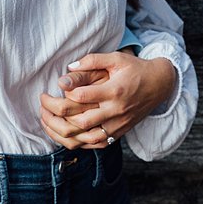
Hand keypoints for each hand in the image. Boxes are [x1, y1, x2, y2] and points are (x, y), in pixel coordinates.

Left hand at [40, 51, 176, 149]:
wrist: (160, 85)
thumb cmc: (135, 69)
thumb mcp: (116, 58)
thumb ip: (92, 61)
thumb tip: (68, 68)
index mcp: (113, 91)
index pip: (81, 97)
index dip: (61, 95)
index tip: (49, 91)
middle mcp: (115, 111)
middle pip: (80, 121)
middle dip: (55, 115)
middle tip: (43, 106)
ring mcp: (117, 125)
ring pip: (86, 138)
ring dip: (63, 133)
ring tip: (48, 122)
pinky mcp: (119, 133)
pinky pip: (96, 145)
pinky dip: (78, 143)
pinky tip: (64, 135)